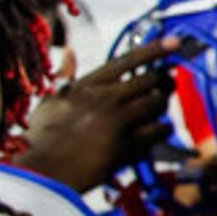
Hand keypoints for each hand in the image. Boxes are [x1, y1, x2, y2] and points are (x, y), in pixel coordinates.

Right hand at [18, 36, 184, 191]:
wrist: (42, 173)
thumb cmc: (41, 137)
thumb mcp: (49, 100)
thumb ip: (65, 75)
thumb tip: (70, 51)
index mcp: (88, 85)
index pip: (128, 60)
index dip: (155, 49)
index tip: (175, 42)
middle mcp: (105, 99)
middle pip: (152, 79)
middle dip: (163, 82)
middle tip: (164, 86)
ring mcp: (117, 122)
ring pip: (158, 103)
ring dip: (160, 107)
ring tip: (153, 111)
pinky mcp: (127, 146)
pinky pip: (159, 130)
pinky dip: (161, 130)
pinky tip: (155, 132)